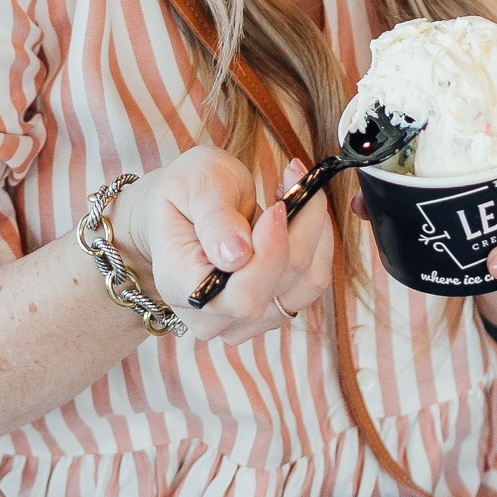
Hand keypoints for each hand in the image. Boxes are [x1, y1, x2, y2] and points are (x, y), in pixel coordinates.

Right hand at [112, 147, 333, 344]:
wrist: (184, 209)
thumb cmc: (184, 191)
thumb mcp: (194, 184)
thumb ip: (215, 219)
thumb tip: (237, 256)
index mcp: (180, 285)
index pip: (240, 296)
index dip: (270, 255)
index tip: (278, 206)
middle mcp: (211, 316)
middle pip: (279, 289)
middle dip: (300, 227)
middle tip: (293, 176)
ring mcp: (243, 320)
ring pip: (304, 284)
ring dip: (313, 231)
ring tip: (294, 189)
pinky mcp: (270, 311)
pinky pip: (312, 281)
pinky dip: (317, 242)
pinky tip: (299, 212)